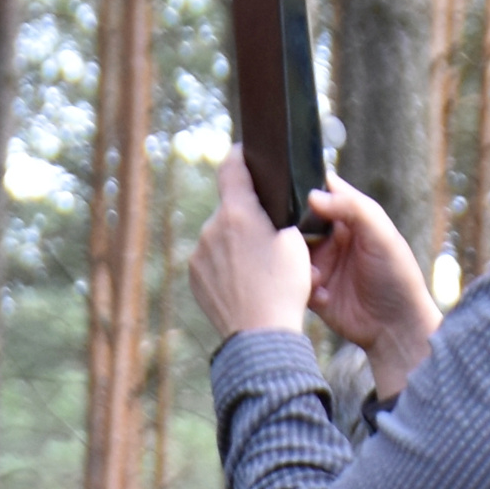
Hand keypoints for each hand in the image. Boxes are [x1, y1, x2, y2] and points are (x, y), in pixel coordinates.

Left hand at [188, 152, 314, 339]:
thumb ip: (279, 217)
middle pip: (231, 209)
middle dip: (248, 217)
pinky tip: (246, 282)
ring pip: (221, 237)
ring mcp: (199, 255)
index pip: (231, 168)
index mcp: (236, 214)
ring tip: (261, 268)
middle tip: (271, 236)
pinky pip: (212, 261)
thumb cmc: (284, 288)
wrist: (260, 335)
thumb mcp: (295, 243)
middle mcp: (210, 229)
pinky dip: (227, 265)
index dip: (240, 156)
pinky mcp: (194, 277)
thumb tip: (269, 210)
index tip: (245, 153)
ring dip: (237, 244)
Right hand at [303, 174, 442, 398]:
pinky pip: (293, 279)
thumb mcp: (382, 235)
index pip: (322, 190)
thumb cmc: (397, 276)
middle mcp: (332, 237)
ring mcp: (320, 262)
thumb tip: (312, 195)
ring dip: (298, 260)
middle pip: (297, 219)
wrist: (395, 327)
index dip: (304, 185)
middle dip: (291, 226)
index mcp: (350, 218)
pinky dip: (305, 285)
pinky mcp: (311, 288)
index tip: (288, 187)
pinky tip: (325, 295)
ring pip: (291, 250)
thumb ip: (352, 208)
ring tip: (318, 274)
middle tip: (291, 235)